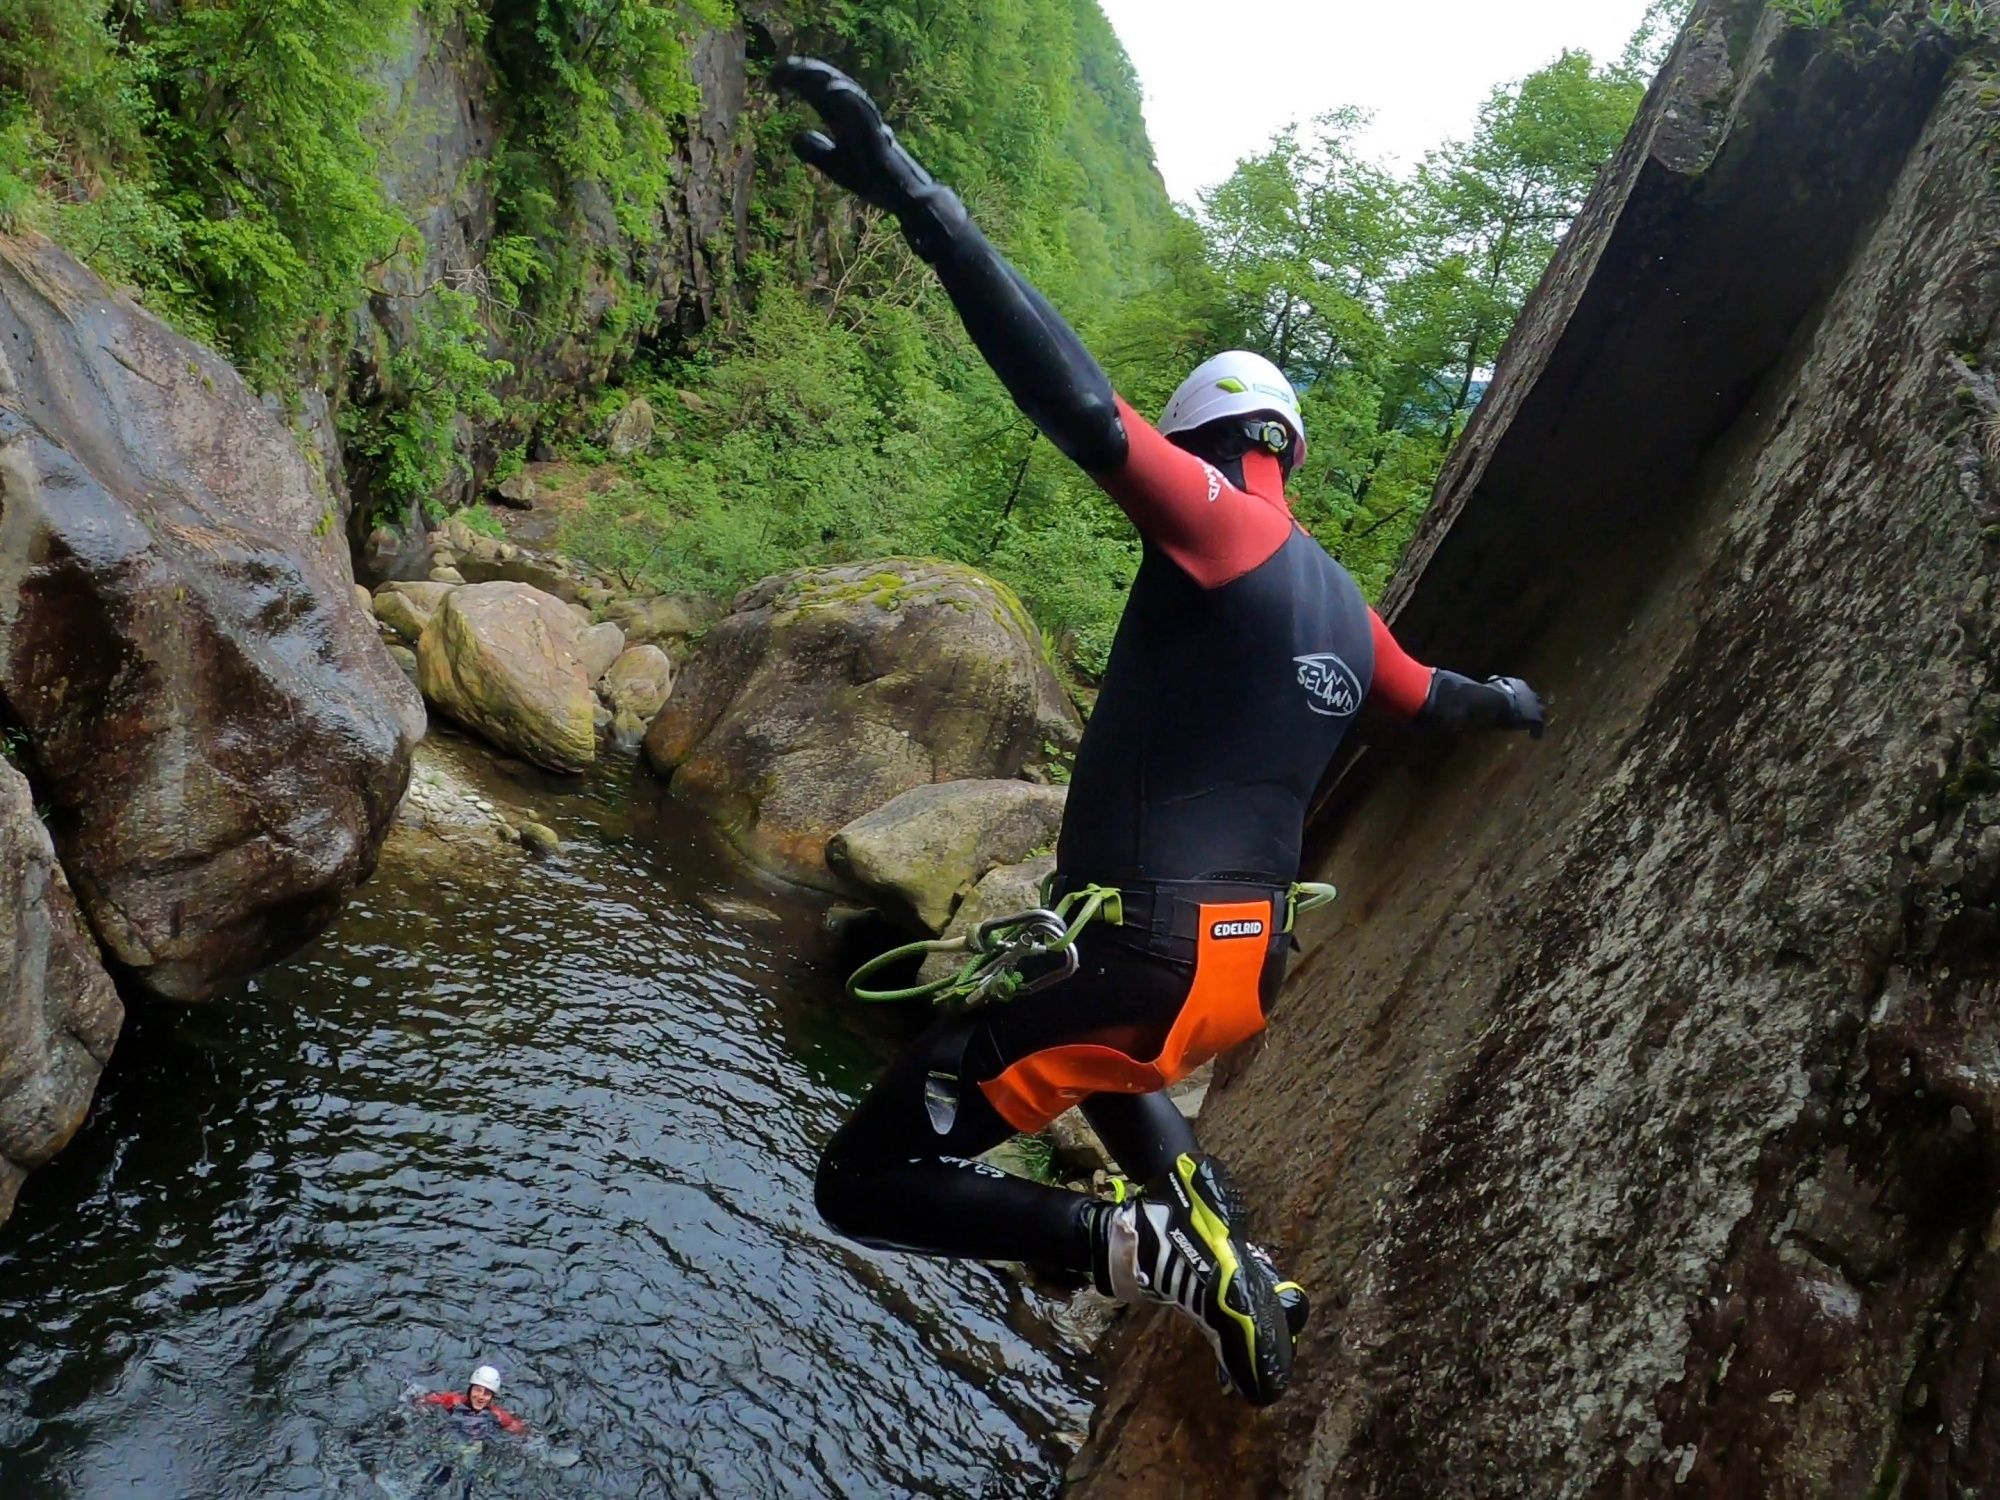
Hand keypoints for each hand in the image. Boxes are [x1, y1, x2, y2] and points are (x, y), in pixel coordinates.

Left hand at [768, 58, 936, 215]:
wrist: (903, 196)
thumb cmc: (872, 179)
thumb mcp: (834, 166)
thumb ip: (816, 150)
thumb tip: (795, 136)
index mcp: (844, 119)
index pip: (817, 92)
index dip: (796, 81)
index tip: (773, 77)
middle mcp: (856, 115)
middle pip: (829, 85)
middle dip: (806, 73)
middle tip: (781, 68)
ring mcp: (869, 123)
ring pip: (846, 92)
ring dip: (825, 78)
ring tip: (803, 68)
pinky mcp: (880, 137)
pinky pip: (865, 113)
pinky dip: (850, 99)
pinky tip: (833, 88)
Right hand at [1487, 676, 1545, 737]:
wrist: (1495, 702)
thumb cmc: (1489, 693)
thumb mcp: (1493, 685)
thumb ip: (1496, 684)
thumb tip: (1491, 679)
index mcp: (1519, 684)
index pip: (1523, 690)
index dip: (1521, 697)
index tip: (1516, 702)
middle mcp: (1529, 693)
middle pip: (1535, 700)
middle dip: (1532, 706)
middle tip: (1527, 713)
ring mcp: (1534, 707)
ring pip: (1541, 712)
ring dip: (1537, 717)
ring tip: (1532, 724)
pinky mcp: (1535, 719)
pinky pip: (1539, 728)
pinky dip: (1536, 732)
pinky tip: (1533, 737)